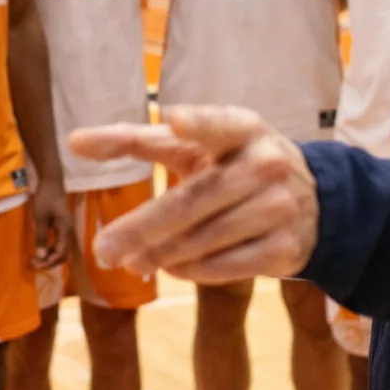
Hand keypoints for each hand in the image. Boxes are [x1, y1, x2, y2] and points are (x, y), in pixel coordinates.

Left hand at [31, 176, 71, 268]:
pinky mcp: (62, 226)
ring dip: (49, 256)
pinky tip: (40, 250)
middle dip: (50, 262)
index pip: (61, 253)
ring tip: (36, 259)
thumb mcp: (40, 218)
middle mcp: (69, 232)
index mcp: (66, 230)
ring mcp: (66, 229)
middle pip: (63, 254)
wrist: (51, 182)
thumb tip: (41, 256)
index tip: (36, 265)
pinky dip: (50, 248)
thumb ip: (41, 237)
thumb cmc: (45, 198)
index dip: (49, 262)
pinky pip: (58, 242)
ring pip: (61, 249)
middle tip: (35, 265)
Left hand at [68, 105, 319, 282]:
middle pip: (194, 200)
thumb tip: (74, 142)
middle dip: (143, 228)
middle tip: (103, 249)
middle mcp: (266, 164)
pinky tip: (170, 269)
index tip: (174, 119)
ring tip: (131, 262)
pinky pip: (226, 266)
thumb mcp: (196, 146)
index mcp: (243, 129)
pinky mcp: (285, 248)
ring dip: (161, 255)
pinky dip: (192, 271)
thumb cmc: (234, 164)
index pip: (219, 123)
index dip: (199, 122)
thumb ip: (136, 141)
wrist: (314, 203)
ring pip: (206, 239)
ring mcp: (280, 207)